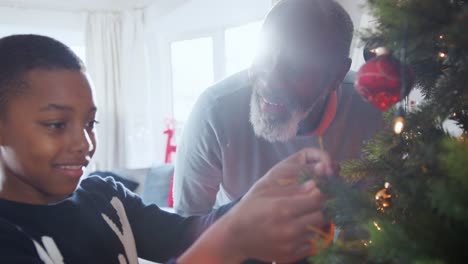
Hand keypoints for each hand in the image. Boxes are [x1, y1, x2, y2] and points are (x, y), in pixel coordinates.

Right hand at [220, 148, 336, 262]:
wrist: (235, 237)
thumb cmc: (250, 209)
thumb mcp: (266, 192)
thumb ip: (293, 189)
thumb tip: (315, 185)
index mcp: (282, 208)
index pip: (316, 199)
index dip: (317, 194)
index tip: (314, 192)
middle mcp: (288, 228)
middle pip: (321, 216)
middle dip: (317, 209)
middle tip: (309, 206)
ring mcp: (290, 245)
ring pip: (317, 231)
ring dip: (312, 223)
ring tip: (300, 218)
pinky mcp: (290, 256)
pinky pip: (310, 245)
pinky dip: (306, 237)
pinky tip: (295, 231)